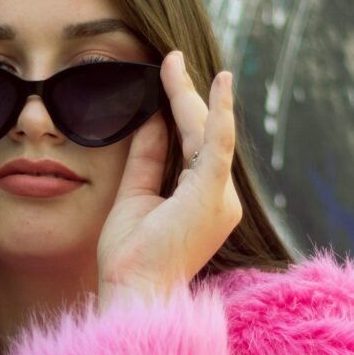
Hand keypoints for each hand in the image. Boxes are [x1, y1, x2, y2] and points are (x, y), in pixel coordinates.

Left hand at [97, 51, 242, 309]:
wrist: (132, 294)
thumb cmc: (132, 258)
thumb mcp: (136, 196)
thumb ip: (147, 158)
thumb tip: (150, 120)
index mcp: (204, 202)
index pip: (194, 146)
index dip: (182, 110)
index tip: (168, 79)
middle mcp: (221, 199)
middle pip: (202, 136)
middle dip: (185, 96)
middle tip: (170, 61)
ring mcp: (220, 198)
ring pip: (205, 135)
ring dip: (189, 97)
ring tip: (173, 64)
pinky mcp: (211, 195)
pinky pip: (217, 145)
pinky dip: (218, 113)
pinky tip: (219, 84)